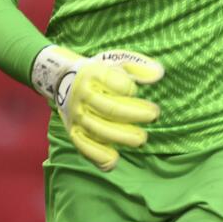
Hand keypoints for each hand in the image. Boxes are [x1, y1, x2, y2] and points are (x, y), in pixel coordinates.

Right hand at [32, 47, 163, 169]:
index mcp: (93, 74)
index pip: (116, 83)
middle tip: (153, 116)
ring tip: (142, 139)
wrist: (63, 78)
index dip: (130, 88)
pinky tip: (113, 160)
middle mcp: (83, 95)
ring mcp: (77, 114)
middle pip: (111, 108)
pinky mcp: (72, 130)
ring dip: (122, 136)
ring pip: (99, 129)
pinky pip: (83, 146)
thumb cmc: (100, 72)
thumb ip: (139, 66)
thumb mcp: (116, 61)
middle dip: (135, 115)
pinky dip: (97, 155)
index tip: (136, 91)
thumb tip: (158, 73)